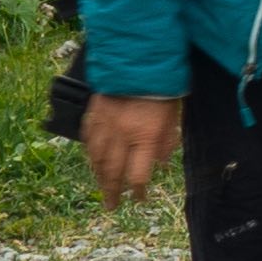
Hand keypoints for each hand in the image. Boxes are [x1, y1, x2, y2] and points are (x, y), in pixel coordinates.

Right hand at [77, 89, 179, 209]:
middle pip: (112, 171)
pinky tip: (92, 160)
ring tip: (101, 187)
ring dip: (98, 176)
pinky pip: (87, 138)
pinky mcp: (94, 111)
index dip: (137, 191)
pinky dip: (89, 152)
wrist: (141, 55)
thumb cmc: (164, 86)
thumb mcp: (174, 116)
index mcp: (145, 136)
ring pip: (96, 157)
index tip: (139, 199)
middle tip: (111, 205)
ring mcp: (105, 123)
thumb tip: (159, 163)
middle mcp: (122, 134)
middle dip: (112, 191)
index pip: (137, 175)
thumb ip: (166, 141)